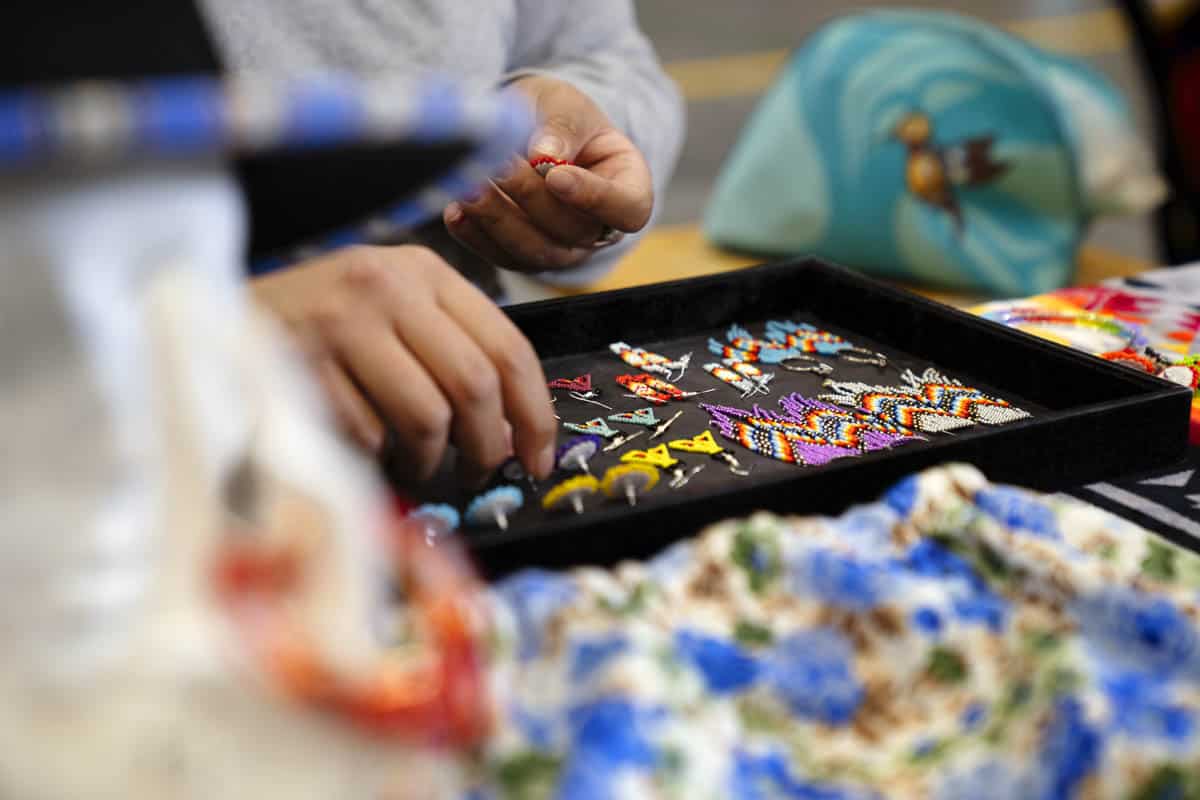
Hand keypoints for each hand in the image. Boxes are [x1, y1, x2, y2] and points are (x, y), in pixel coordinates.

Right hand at [251, 245, 556, 482]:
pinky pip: (368, 436)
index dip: (534, 414)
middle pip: (474, 385)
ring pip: (427, 418)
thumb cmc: (320, 326)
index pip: (508, 346)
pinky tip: (362, 445)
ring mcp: (340, 321)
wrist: (216, 317)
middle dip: (486, 446)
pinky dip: (375, 458)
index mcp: (423, 271)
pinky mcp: (300, 363)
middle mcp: (386, 285)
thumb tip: (514, 431)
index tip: (537, 459)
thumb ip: (451, 353)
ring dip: (428, 460)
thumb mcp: (392, 313)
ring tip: (415, 462)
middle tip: (476, 471)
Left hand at [443, 74, 653, 272]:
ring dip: (499, 219)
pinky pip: (499, 256)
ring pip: (534, 251)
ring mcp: (560, 249)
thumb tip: (543, 155)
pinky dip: (474, 235)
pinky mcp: (520, 256)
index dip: (594, 197)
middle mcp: (597, 230)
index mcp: (628, 189)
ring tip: (470, 184)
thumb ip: (562, 127)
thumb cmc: (561, 119)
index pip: (627, 209)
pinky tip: (455, 209)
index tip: (556, 174)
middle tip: (499, 164)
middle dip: (531, 198)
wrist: (532, 132)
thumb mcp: (568, 106)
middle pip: (572, 231)